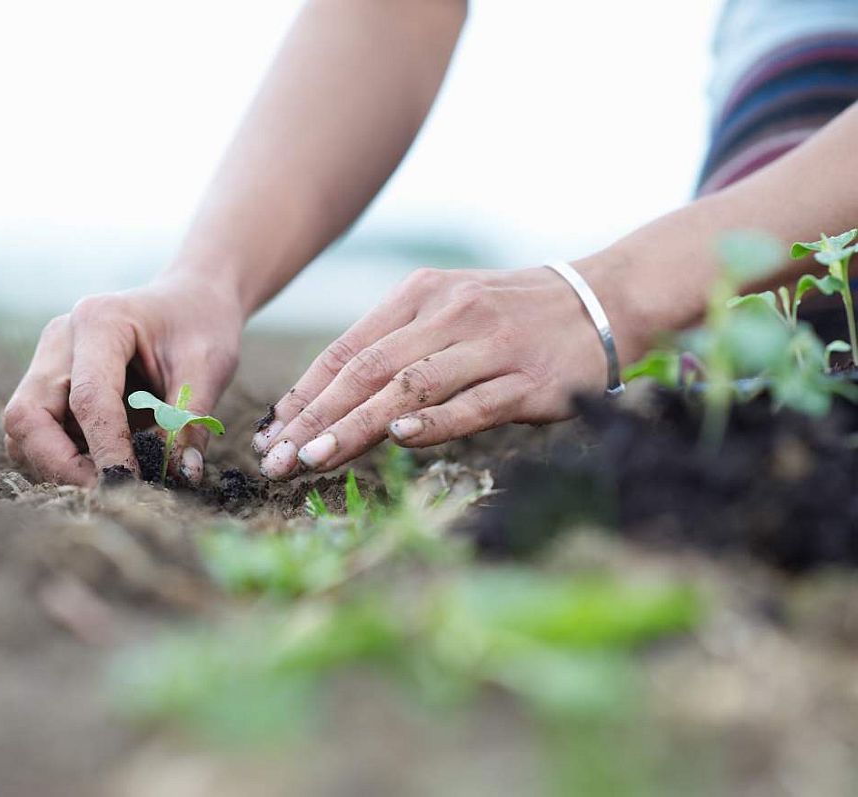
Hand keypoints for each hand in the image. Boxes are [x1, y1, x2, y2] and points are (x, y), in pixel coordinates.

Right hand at [3, 273, 242, 485]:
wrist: (189, 300)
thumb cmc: (200, 325)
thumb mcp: (208, 367)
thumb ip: (191, 420)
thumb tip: (183, 476)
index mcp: (100, 322)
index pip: (88, 398)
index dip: (105, 448)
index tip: (129, 485)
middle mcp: (60, 340)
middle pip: (27, 416)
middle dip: (61, 465)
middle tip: (110, 492)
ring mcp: (48, 363)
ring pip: (23, 431)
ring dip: (58, 466)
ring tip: (114, 480)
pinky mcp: (50, 386)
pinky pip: (39, 434)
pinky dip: (65, 459)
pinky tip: (106, 466)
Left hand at [252, 263, 638, 479]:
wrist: (602, 299)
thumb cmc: (512, 313)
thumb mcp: (449, 309)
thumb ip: (396, 346)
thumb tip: (332, 401)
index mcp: (421, 295)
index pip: (346, 349)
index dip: (303, 394)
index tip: (270, 433)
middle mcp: (450, 313)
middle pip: (367, 370)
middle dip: (315, 418)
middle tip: (277, 458)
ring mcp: (490, 344)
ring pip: (410, 387)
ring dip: (357, 426)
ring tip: (315, 458)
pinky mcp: (529, 378)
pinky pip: (474, 404)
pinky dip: (434, 422)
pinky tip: (399, 439)